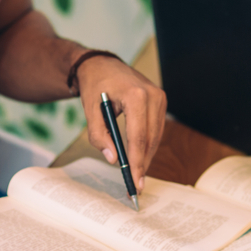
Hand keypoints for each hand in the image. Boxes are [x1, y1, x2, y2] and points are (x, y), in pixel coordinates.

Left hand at [75, 55, 166, 191]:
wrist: (101, 64)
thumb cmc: (95, 85)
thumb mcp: (90, 110)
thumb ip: (99, 135)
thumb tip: (113, 159)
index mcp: (136, 95)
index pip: (139, 136)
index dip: (136, 162)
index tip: (134, 181)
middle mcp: (153, 95)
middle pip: (150, 139)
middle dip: (143, 164)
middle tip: (135, 186)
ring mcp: (159, 97)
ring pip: (156, 136)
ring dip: (147, 156)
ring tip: (137, 176)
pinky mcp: (160, 100)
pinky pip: (157, 128)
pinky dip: (149, 144)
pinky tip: (140, 158)